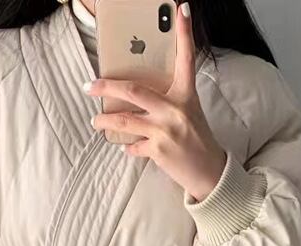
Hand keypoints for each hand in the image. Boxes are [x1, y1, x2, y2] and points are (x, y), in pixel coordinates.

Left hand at [84, 1, 226, 201]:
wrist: (209, 174)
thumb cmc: (198, 142)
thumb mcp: (189, 114)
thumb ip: (168, 101)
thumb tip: (139, 96)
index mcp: (186, 95)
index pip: (186, 58)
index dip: (184, 33)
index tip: (181, 9)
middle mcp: (175, 110)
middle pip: (134, 90)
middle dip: (107, 86)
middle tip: (90, 85)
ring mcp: (166, 130)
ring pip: (124, 120)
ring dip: (105, 120)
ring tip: (96, 121)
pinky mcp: (158, 150)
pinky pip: (133, 146)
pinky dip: (129, 147)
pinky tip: (127, 147)